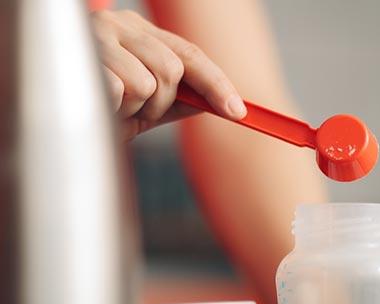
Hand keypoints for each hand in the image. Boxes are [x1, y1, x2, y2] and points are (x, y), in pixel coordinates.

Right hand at [91, 9, 245, 140]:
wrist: (52, 114)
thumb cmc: (96, 105)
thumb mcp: (142, 104)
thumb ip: (176, 99)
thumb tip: (212, 103)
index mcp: (140, 33)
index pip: (190, 54)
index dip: (217, 83)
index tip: (239, 112)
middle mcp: (121, 26)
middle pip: (172, 70)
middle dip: (160, 102)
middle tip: (134, 110)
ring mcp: (99, 37)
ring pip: (147, 83)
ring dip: (133, 108)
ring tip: (112, 108)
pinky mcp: (81, 55)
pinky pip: (119, 90)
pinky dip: (113, 109)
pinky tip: (99, 106)